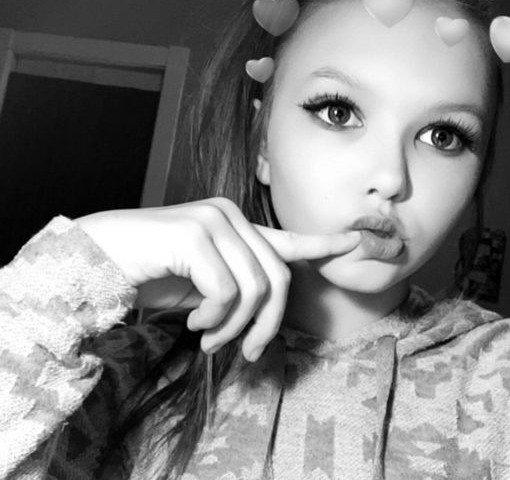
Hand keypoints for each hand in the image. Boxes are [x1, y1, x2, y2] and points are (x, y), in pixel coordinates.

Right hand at [74, 198, 360, 360]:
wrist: (97, 263)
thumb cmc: (150, 275)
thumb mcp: (203, 287)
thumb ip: (238, 288)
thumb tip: (269, 310)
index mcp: (235, 227)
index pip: (287, 239)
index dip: (322, 245)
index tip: (355, 242)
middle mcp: (230, 217)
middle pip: (277, 279)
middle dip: (265, 325)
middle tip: (242, 350)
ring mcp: (213, 222)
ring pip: (256, 289)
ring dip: (235, 326)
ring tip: (210, 337)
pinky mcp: (195, 235)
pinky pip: (227, 292)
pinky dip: (214, 318)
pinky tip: (193, 321)